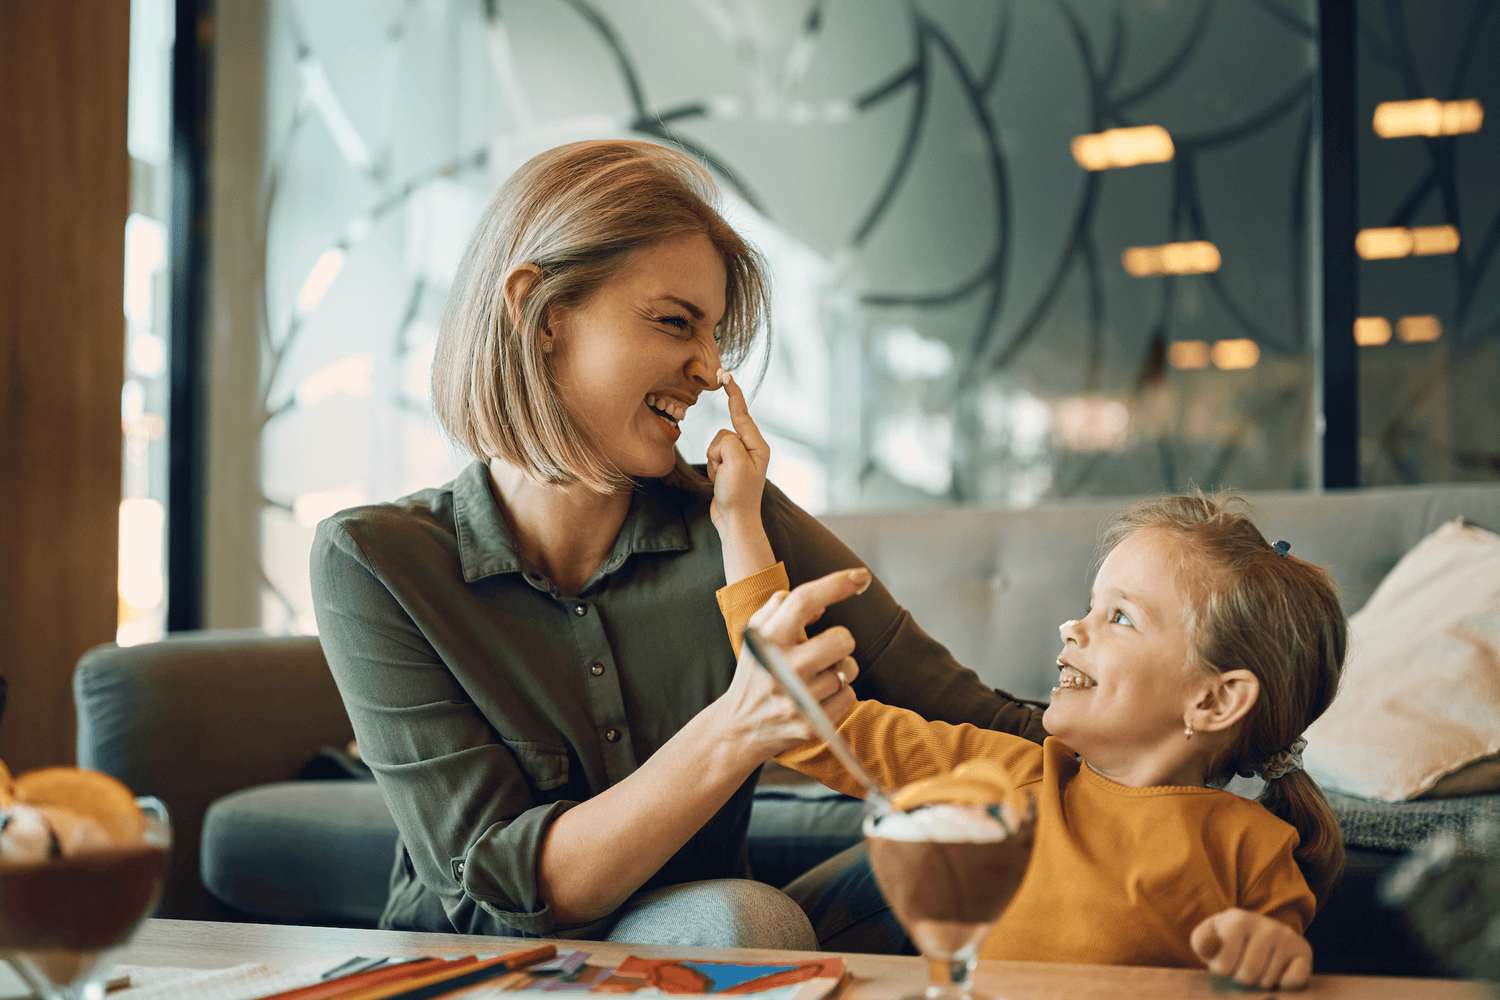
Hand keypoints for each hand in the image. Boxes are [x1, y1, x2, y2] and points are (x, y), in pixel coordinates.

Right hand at [706, 370, 769, 531]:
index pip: (742, 412)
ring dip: (714, 461)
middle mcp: (751, 449)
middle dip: (718, 450)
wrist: (734, 522)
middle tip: (726, 472)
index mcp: (758, 445)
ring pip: (715, 444)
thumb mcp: (735, 462)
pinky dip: (713, 468)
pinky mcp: (730, 467)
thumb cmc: (738, 495)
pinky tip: (721, 482)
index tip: (723, 373)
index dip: (732, 392)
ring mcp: (740, 458)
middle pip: (723, 432)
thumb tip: (722, 441)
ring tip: (725, 479)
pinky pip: (714, 456)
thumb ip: (728, 441)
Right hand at [716, 568, 870, 756]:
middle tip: (823, 652)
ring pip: (848, 669)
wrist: (738, 728)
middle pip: (842, 639)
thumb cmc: (755, 674)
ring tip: (814, 679)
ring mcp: (797, 698)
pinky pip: (849, 695)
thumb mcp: (756, 636)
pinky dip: (839, 695)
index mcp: (766, 640)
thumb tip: (822, 603)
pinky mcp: (812, 724)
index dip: (836, 584)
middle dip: (839, 642)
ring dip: (838, 670)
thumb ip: (781, 608)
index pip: (803, 601)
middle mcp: (781, 668)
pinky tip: (817, 698)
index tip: (860, 576)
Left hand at [1191, 908, 1312, 989]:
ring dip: (1260, 981)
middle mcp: (1265, 924)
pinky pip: (1293, 980)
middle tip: (1243, 966)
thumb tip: (1211, 948)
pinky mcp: (1303, 950)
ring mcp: (1285, 936)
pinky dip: (1285, 984)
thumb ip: (1202, 943)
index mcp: (1237, 919)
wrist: (1258, 932)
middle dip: (1242, 978)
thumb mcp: (1208, 938)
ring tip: (1258, 967)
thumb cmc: (1227, 940)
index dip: (1222, 970)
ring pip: (1267, 980)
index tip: (1224, 960)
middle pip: (1247, 975)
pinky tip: (1279, 973)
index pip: (1223, 966)